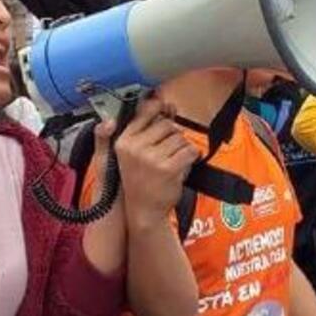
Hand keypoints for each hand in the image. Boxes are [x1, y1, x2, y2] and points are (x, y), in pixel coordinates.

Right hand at [113, 99, 199, 229]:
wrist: (143, 211)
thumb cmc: (140, 181)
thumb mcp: (132, 154)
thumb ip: (147, 127)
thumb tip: (165, 103)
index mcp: (123, 142)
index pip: (144, 112)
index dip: (158, 107)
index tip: (166, 106)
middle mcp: (134, 148)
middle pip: (167, 124)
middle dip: (173, 135)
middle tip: (167, 152)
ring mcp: (151, 158)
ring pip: (180, 137)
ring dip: (182, 148)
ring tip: (171, 162)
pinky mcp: (168, 168)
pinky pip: (190, 151)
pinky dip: (191, 158)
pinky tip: (181, 166)